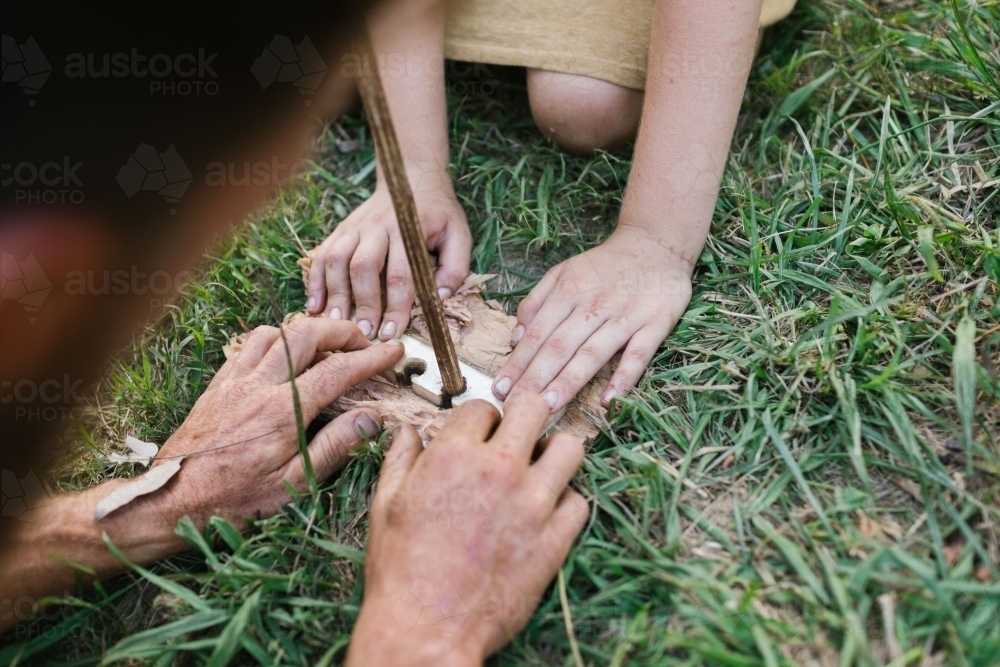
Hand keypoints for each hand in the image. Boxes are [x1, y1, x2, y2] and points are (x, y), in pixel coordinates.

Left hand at [129, 318, 404, 533]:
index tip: (393, 353)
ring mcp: (234, 381)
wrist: (172, 501)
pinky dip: (274, 339)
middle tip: (362, 343)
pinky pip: (247, 345)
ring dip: (305, 331)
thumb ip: (335, 446)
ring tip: (326, 347)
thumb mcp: (294, 484)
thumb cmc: (234, 500)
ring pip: (274, 332)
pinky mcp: (217, 385)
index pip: (337, 370)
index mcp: (282, 412)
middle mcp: (257, 387)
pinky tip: (285, 356)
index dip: (371, 357)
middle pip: (305, 334)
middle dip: (340, 330)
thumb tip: (372, 418)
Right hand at [305, 184, 470, 340]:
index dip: (396, 306)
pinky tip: (314, 305)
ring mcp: (354, 227)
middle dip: (363, 303)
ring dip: (334, 293)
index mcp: (407, 229)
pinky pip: (322, 255)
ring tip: (336, 322)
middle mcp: (377, 226)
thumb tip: (439, 298)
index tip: (392, 331)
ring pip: (337, 260)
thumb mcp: (458, 233)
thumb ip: (455, 266)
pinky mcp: (340, 229)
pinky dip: (315, 281)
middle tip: (364, 332)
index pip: (401, 274)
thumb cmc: (437, 212)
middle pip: (363, 267)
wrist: (410, 176)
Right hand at [346, 394, 588, 666]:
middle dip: (525, 415)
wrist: (426, 628)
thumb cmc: (400, 570)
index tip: (478, 436)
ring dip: (555, 453)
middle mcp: (499, 469)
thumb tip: (410, 432)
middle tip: (519, 435)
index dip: (479, 420)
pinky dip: (566, 503)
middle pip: (535, 407)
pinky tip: (546, 513)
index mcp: (454, 455)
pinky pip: (579, 502)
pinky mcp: (554, 540)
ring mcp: (533, 504)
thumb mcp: (385, 504)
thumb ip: (401, 459)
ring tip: (540, 469)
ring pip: (570, 448)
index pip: (482, 407)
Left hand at [492, 225, 693, 411]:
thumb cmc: (604, 265)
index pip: (538, 334)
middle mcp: (593, 305)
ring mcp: (625, 316)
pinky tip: (608, 401)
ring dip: (569, 381)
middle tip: (516, 405)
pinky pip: (638, 355)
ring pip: (592, 353)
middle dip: (535, 378)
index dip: (518, 363)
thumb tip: (516, 337)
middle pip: (560, 346)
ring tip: (549, 405)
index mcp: (568, 291)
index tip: (500, 389)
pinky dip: (624, 378)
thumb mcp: (563, 272)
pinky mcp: (655, 323)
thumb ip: (536, 301)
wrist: (657, 244)